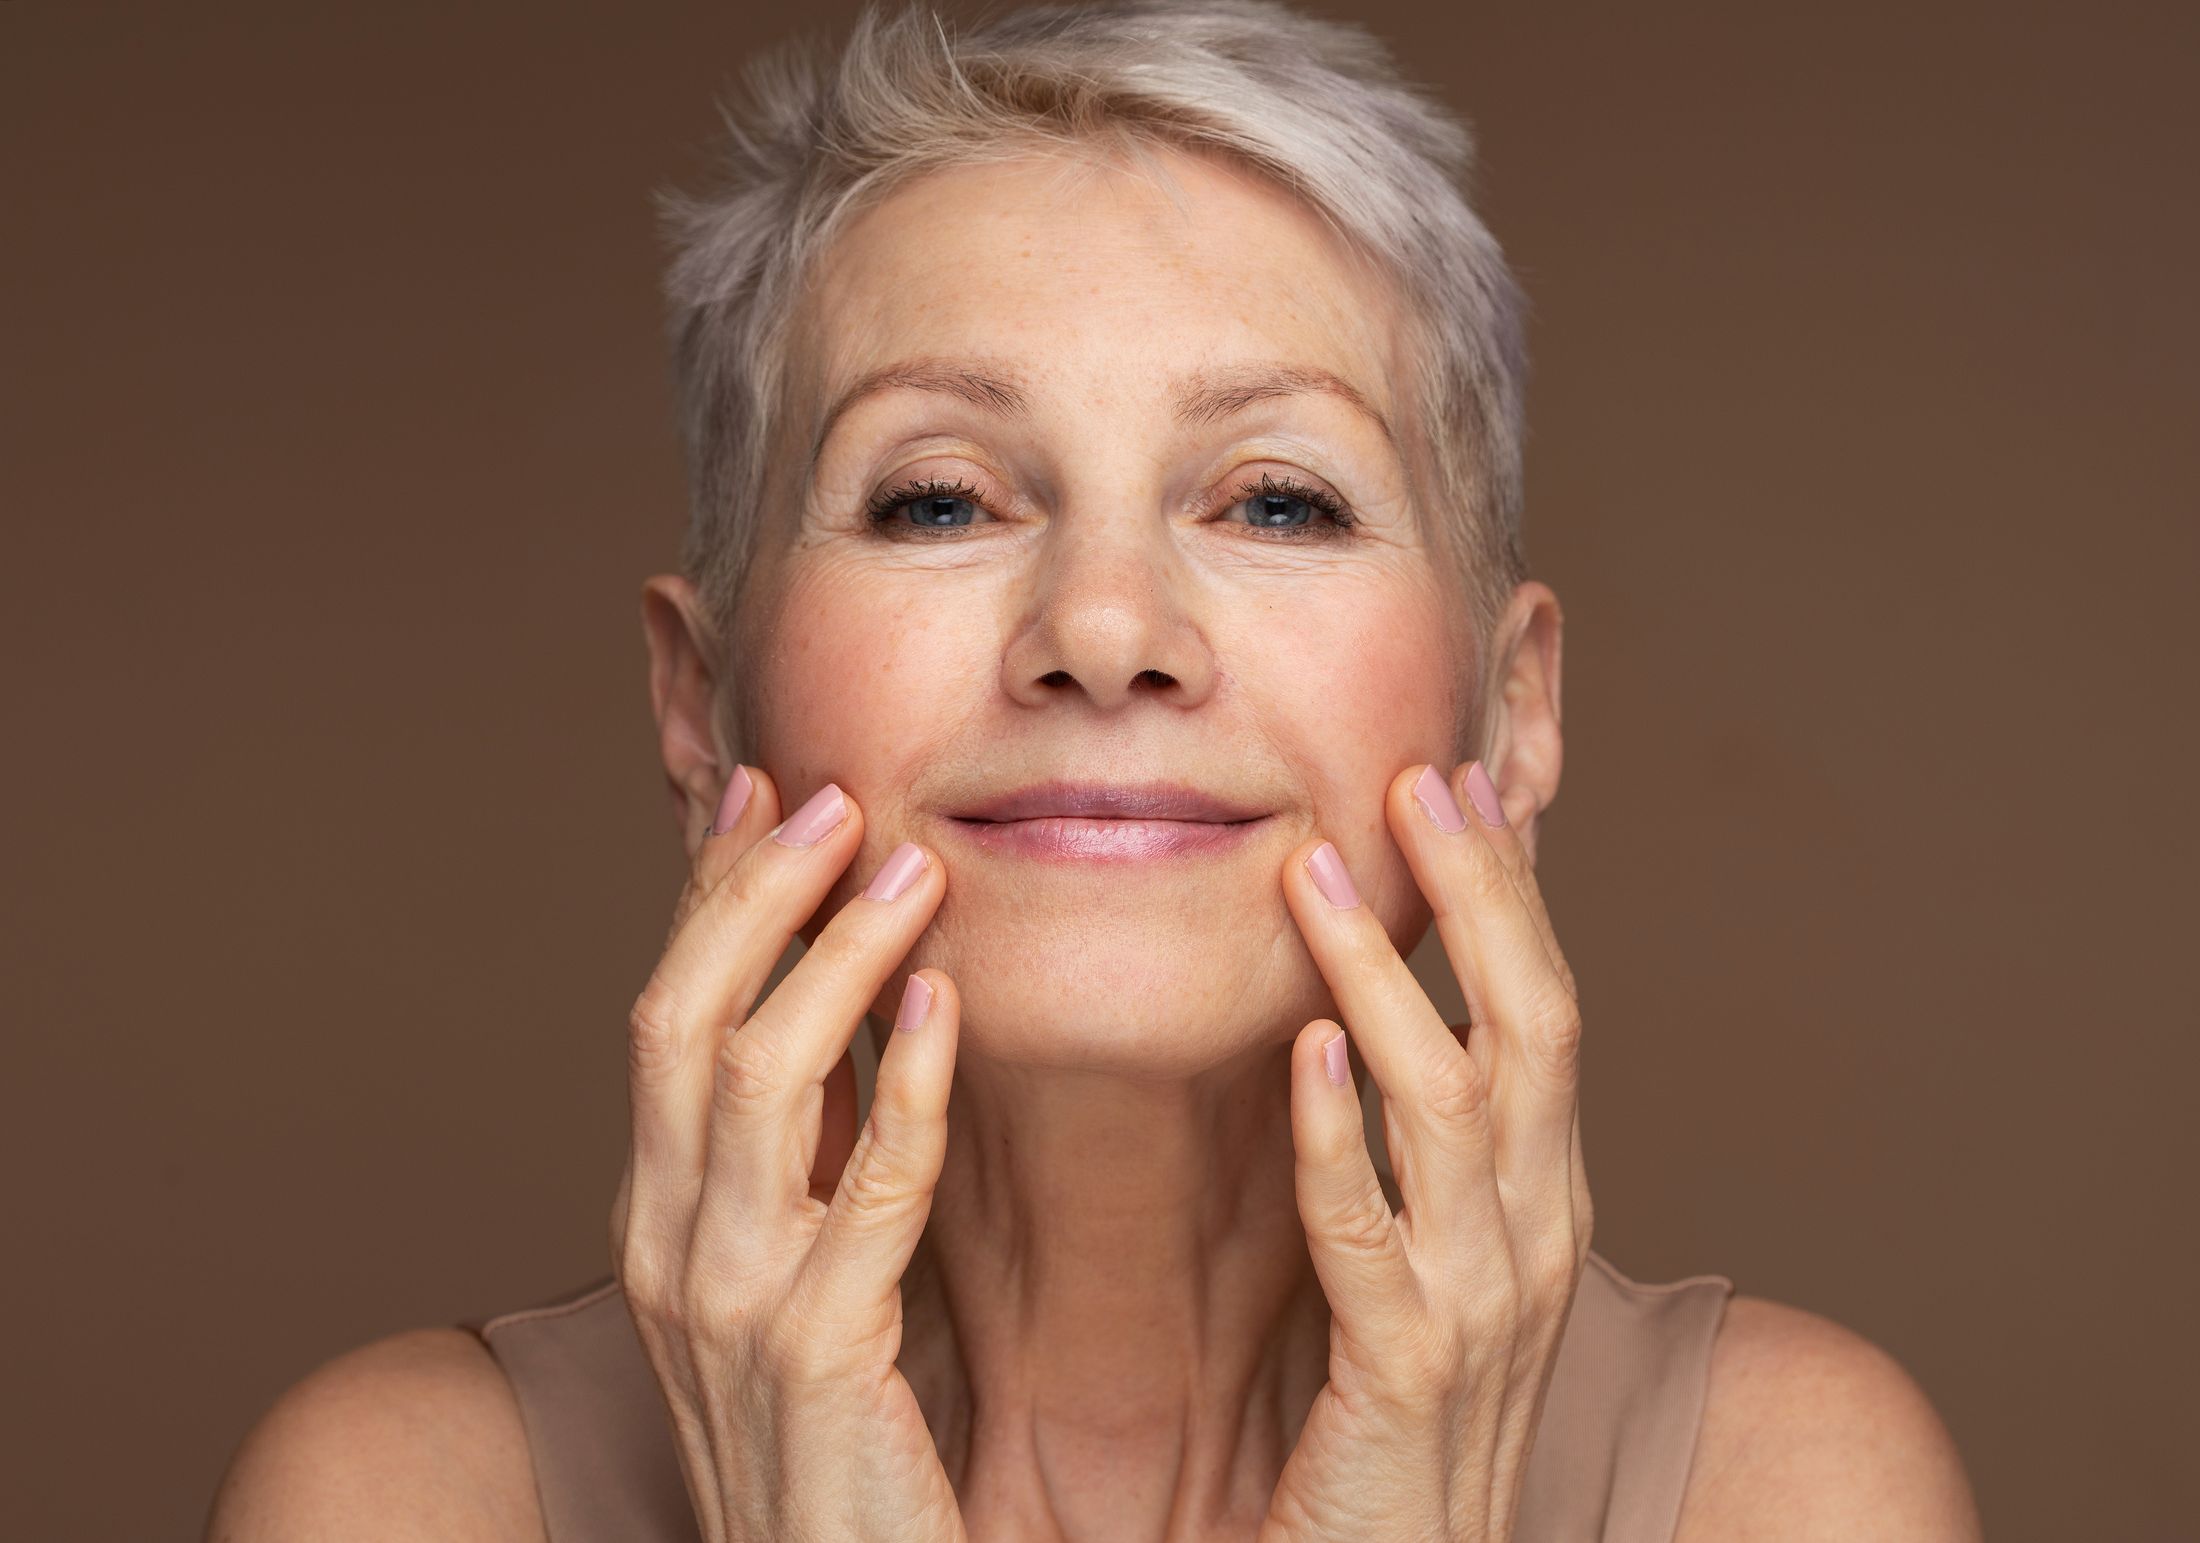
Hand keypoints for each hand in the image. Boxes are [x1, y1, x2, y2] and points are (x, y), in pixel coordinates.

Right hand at [606, 768, 967, 1542]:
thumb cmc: (831, 1441)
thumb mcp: (788, 1281)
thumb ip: (801, 1166)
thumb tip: (845, 1027)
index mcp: (658, 1220)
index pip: (666, 1017)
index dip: (709, 897)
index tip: (762, 789)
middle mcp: (666, 1247)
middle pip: (682, 1021)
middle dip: (751, 895)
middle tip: (829, 795)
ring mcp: (726, 1304)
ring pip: (756, 1078)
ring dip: (835, 956)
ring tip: (911, 867)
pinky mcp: (815, 1357)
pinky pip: (863, 1192)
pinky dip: (901, 1086)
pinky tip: (944, 1006)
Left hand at [1265, 760, 1591, 1542]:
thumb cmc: (1407, 1421)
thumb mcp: (1438, 1263)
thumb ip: (1424, 1154)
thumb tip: (1376, 1026)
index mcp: (1542, 1200)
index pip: (1544, 1014)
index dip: (1509, 896)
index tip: (1462, 783)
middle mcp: (1534, 1238)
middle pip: (1532, 1028)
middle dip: (1480, 897)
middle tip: (1418, 778)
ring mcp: (1480, 1310)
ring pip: (1452, 1105)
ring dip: (1383, 977)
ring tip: (1308, 872)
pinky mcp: (1402, 1380)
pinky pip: (1370, 1238)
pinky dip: (1340, 1136)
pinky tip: (1305, 1051)